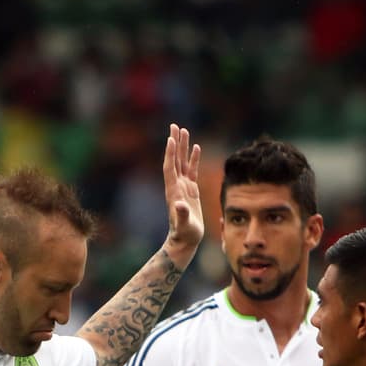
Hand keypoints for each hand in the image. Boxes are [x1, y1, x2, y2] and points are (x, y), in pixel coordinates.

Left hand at [161, 123, 203, 263]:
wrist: (185, 240)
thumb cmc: (185, 234)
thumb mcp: (184, 225)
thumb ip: (181, 215)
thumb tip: (180, 205)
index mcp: (174, 191)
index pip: (170, 168)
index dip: (170, 154)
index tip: (170, 139)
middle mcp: (177, 186)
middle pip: (174, 160)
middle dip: (174, 143)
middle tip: (174, 126)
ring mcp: (183, 187)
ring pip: (182, 162)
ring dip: (182, 147)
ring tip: (184, 131)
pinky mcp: (191, 190)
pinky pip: (192, 170)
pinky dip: (193, 159)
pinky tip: (196, 148)